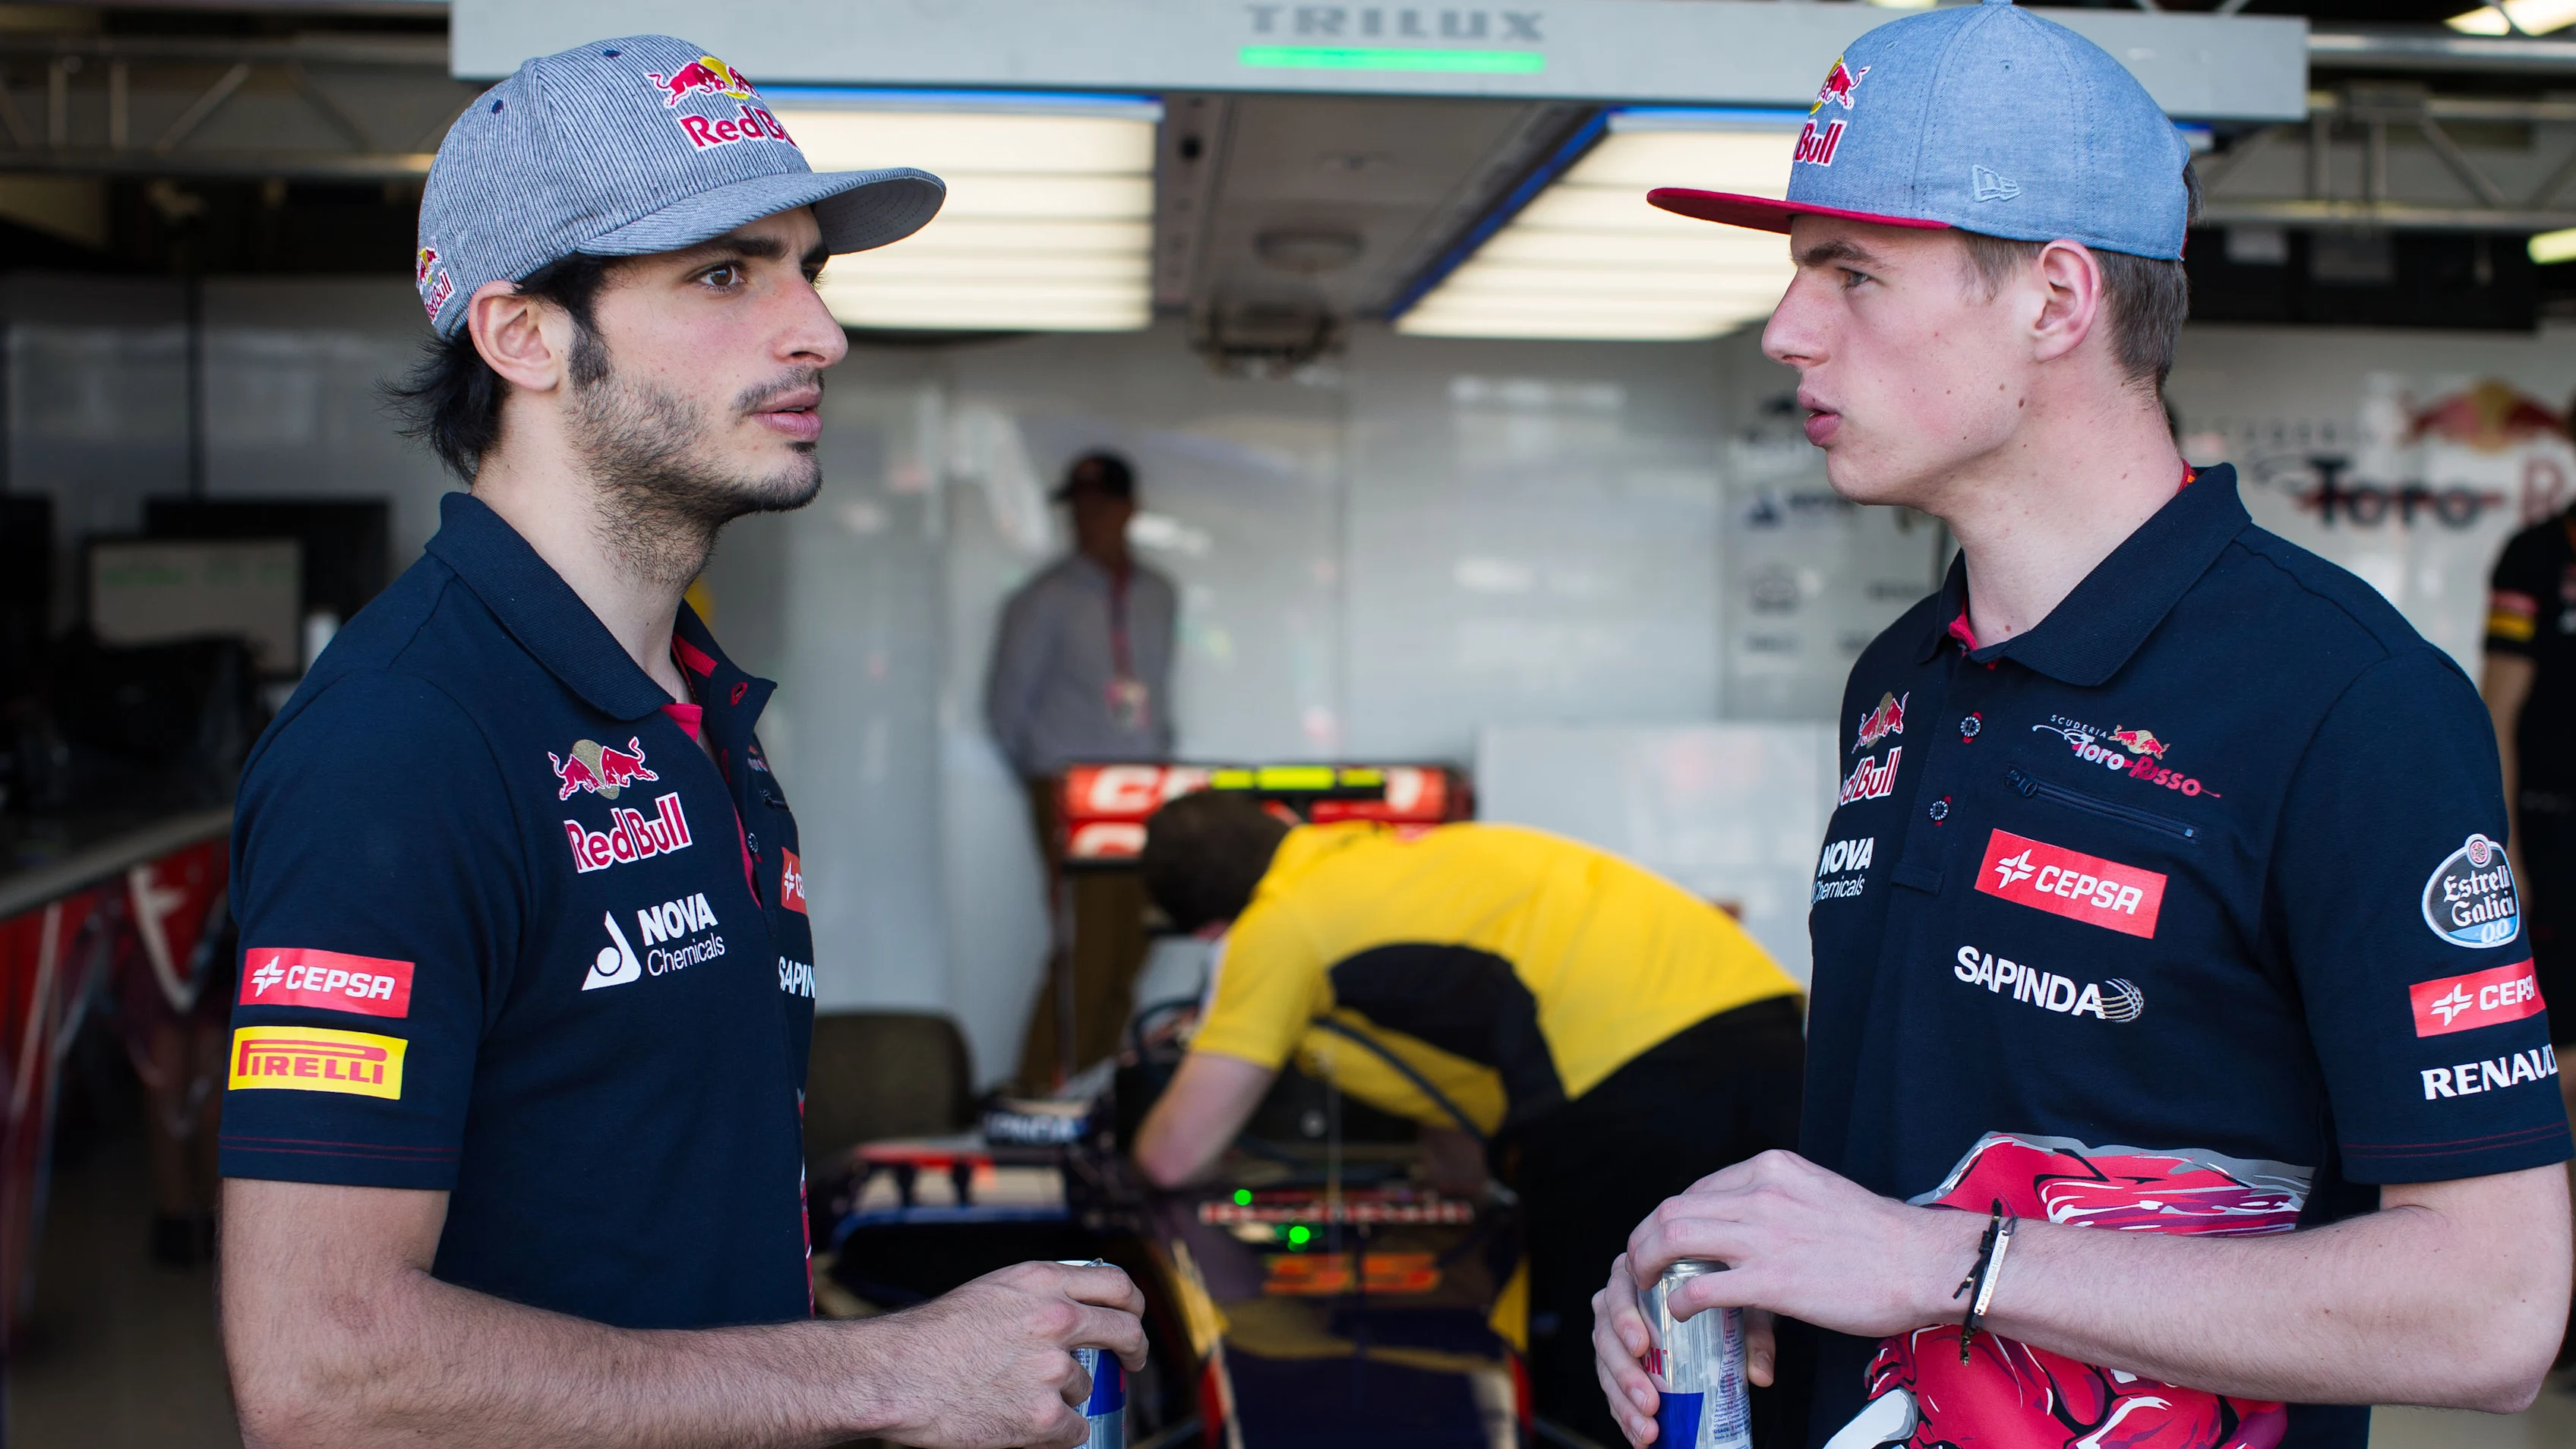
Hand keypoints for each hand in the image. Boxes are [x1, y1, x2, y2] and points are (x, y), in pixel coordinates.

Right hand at [851, 1260, 1146, 1448]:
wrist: (897, 1375)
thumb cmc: (932, 1336)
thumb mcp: (991, 1291)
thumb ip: (1037, 1295)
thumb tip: (1077, 1309)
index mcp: (1042, 1281)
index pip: (1116, 1284)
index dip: (1132, 1304)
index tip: (1132, 1319)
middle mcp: (1056, 1318)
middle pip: (1125, 1331)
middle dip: (1134, 1350)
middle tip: (1131, 1363)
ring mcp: (1052, 1368)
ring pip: (1085, 1387)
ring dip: (1064, 1395)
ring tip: (1017, 1395)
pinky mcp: (1043, 1416)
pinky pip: (1074, 1429)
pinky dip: (1058, 1433)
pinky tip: (1028, 1426)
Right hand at [1592, 1254, 1780, 1447]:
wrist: (1723, 1302)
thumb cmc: (1724, 1296)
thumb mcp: (1744, 1307)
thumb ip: (1754, 1334)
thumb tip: (1760, 1375)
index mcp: (1639, 1277)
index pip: (1619, 1291)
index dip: (1624, 1320)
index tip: (1641, 1347)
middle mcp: (1619, 1303)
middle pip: (1605, 1335)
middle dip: (1625, 1374)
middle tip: (1650, 1402)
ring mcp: (1614, 1334)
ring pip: (1604, 1366)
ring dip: (1623, 1401)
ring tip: (1648, 1427)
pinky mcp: (1617, 1361)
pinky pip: (1611, 1388)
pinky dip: (1624, 1414)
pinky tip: (1642, 1437)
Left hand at [1627, 1149, 1980, 1341]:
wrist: (1925, 1263)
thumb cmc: (1881, 1238)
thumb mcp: (1819, 1195)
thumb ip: (1779, 1203)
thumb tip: (1748, 1224)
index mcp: (1773, 1169)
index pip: (1698, 1189)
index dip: (1673, 1219)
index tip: (1667, 1243)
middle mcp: (1761, 1192)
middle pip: (1673, 1208)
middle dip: (1645, 1239)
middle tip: (1640, 1266)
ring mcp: (1765, 1234)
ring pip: (1673, 1237)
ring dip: (1648, 1263)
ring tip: (1647, 1286)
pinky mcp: (1774, 1279)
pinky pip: (1701, 1285)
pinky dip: (1680, 1299)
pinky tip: (1681, 1312)